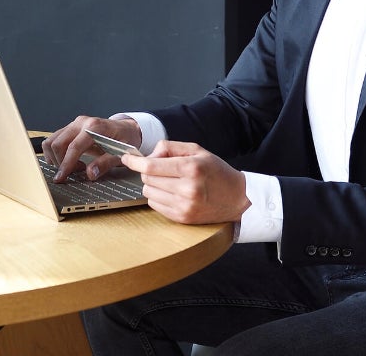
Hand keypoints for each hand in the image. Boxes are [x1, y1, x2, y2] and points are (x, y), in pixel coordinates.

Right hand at [41, 115, 142, 181]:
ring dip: (56, 158)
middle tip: (73, 173)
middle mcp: (81, 122)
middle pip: (58, 143)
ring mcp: (74, 124)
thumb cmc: (124, 139)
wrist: (126, 129)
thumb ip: (105, 163)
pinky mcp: (70, 128)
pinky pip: (54, 139)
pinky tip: (68, 161)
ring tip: (72, 167)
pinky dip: (55, 153)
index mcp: (95, 126)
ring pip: (52, 141)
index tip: (61, 177)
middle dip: (60, 162)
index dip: (66, 164)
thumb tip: (90, 173)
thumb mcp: (121, 153)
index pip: (74, 147)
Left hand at [121, 140, 249, 224]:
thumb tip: (147, 155)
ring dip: (153, 185)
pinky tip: (173, 193)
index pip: (151, 166)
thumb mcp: (197, 150)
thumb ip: (170, 147)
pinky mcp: (182, 218)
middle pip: (147, 179)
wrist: (238, 198)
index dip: (135, 161)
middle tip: (162, 168)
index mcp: (191, 168)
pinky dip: (158, 197)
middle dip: (148, 171)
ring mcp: (184, 206)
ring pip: (148, 192)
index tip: (127, 158)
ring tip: (171, 181)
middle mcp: (187, 189)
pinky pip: (155, 205)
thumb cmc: (217, 172)